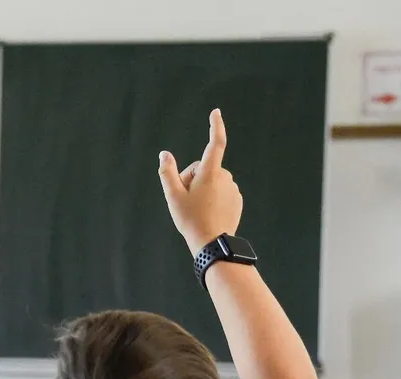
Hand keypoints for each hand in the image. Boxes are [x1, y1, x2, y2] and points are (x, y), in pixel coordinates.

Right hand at [158, 109, 243, 253]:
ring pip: (212, 181)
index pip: (215, 143)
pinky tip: (206, 213)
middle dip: (192, 178)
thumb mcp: (173, 196)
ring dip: (202, 189)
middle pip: (204, 168)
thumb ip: (168, 172)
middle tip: (185, 199)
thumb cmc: (190, 219)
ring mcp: (232, 189)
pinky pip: (221, 192)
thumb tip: (164, 154)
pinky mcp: (236, 200)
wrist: (212, 242)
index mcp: (210, 173)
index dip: (215, 126)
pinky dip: (212, 198)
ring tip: (196, 209)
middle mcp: (225, 177)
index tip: (215, 112)